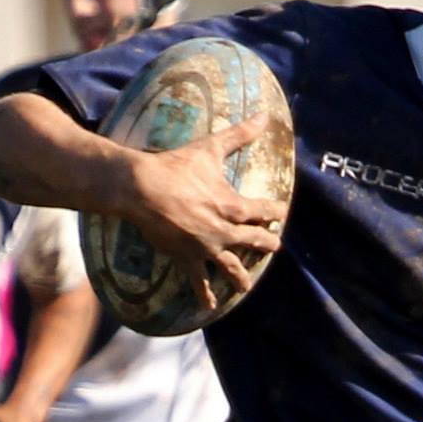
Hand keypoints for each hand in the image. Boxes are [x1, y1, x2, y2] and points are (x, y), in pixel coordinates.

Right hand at [112, 114, 287, 311]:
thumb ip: (239, 135)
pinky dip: (204, 293)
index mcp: (233, 206)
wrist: (143, 190)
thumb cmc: (176, 167)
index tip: (279, 213)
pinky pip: (198, 280)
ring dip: (240, 276)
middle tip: (273, 247)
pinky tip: (210, 305)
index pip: (263, 211)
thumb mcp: (210, 149)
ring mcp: (206, 248)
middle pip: (253, 241)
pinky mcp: (187, 258)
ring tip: (245, 286)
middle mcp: (225, 231)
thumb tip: (262, 116)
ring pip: (231, 266)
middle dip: (265, 243)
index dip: (273, 211)